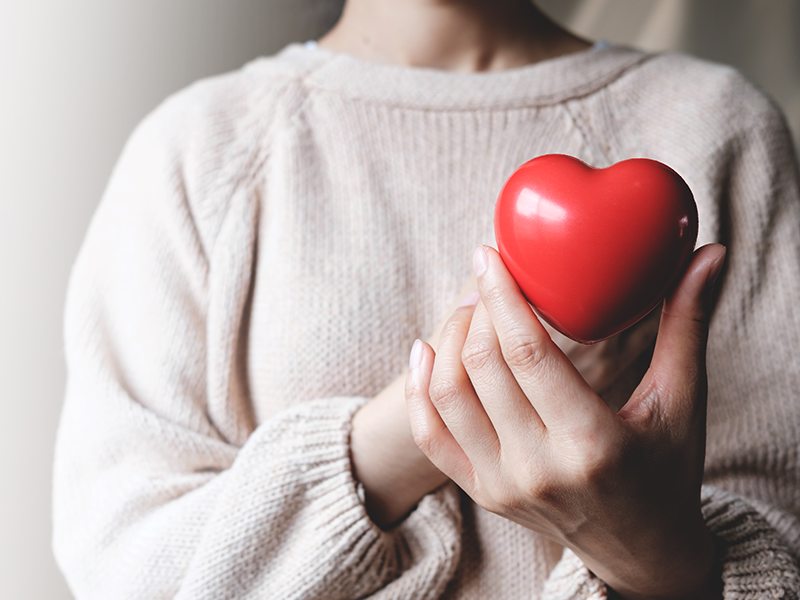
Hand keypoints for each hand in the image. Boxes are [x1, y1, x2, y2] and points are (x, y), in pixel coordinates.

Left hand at [405, 244, 725, 598]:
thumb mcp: (683, 401)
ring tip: (469, 312)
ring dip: (449, 340)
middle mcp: (537, 467)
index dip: (502, 296)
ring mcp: (502, 485)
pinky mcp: (481, 493)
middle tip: (488, 280)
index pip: (527, 353)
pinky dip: (420, 388)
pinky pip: (430, 435)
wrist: (641, 551)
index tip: (489, 254)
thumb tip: (709, 255)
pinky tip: (427, 350)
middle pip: (482, 366)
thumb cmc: (666, 471)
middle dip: (478, 310)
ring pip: (447, 395)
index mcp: (591, 442)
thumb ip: (687, 325)